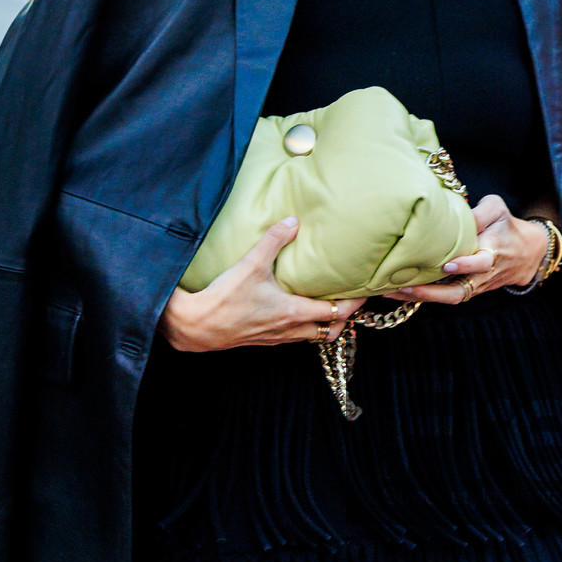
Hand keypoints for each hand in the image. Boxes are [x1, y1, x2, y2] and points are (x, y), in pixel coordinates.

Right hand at [160, 218, 361, 352]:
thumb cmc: (224, 299)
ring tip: (327, 304)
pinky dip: (304, 326)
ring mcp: (277, 338)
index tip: (365, 291)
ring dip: (324, 324)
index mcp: (294, 312)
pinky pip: (294, 336)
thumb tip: (292, 221)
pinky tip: (295, 310)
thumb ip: (273, 240)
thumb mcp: (250, 264)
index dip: (354, 302)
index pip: (337, 312)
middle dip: (345, 317)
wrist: (196, 327)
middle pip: (332, 331)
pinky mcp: (264, 340)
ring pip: (312, 336)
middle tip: (350, 299)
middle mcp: (290, 329)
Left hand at [395, 195, 551, 305]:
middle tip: (405, 286)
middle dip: (431, 293)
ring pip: (449, 298)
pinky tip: (401, 290)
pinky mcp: (469, 290)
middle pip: (459, 292)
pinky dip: (425, 296)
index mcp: (494, 252)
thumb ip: (478, 212)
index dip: (466, 265)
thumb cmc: (507, 226)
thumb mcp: (498, 209)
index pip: (482, 263)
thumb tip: (451, 214)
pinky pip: (446, 297)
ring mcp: (475, 286)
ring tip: (393, 291)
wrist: (528, 253)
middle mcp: (484, 275)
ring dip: (421, 297)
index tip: (448, 265)